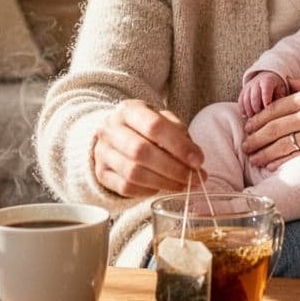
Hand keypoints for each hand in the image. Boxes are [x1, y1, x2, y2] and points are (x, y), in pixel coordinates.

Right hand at [90, 99, 204, 196]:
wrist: (115, 135)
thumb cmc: (145, 128)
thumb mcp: (163, 120)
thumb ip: (179, 135)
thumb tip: (195, 158)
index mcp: (129, 110)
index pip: (154, 126)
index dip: (179, 146)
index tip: (198, 161)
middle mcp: (110, 129)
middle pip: (141, 152)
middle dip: (173, 168)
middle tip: (195, 178)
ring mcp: (102, 152)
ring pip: (133, 173)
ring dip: (164, 182)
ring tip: (184, 185)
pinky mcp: (101, 173)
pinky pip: (125, 187)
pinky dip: (147, 190)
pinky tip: (161, 187)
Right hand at [239, 71, 289, 117]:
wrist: (268, 78)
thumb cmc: (277, 87)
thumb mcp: (282, 91)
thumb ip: (280, 100)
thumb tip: (278, 112)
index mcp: (268, 80)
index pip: (266, 89)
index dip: (266, 100)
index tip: (268, 110)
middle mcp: (256, 82)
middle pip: (254, 96)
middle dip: (256, 108)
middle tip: (260, 118)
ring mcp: (248, 86)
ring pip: (245, 99)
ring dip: (249, 111)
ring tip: (254, 120)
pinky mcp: (243, 91)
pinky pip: (240, 101)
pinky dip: (242, 110)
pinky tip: (246, 117)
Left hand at [240, 74, 299, 168]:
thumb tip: (285, 84)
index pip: (274, 108)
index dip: (258, 119)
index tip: (248, 126)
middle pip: (273, 128)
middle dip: (255, 139)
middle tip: (244, 146)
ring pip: (283, 145)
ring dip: (264, 153)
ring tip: (254, 159)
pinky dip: (283, 162)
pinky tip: (273, 165)